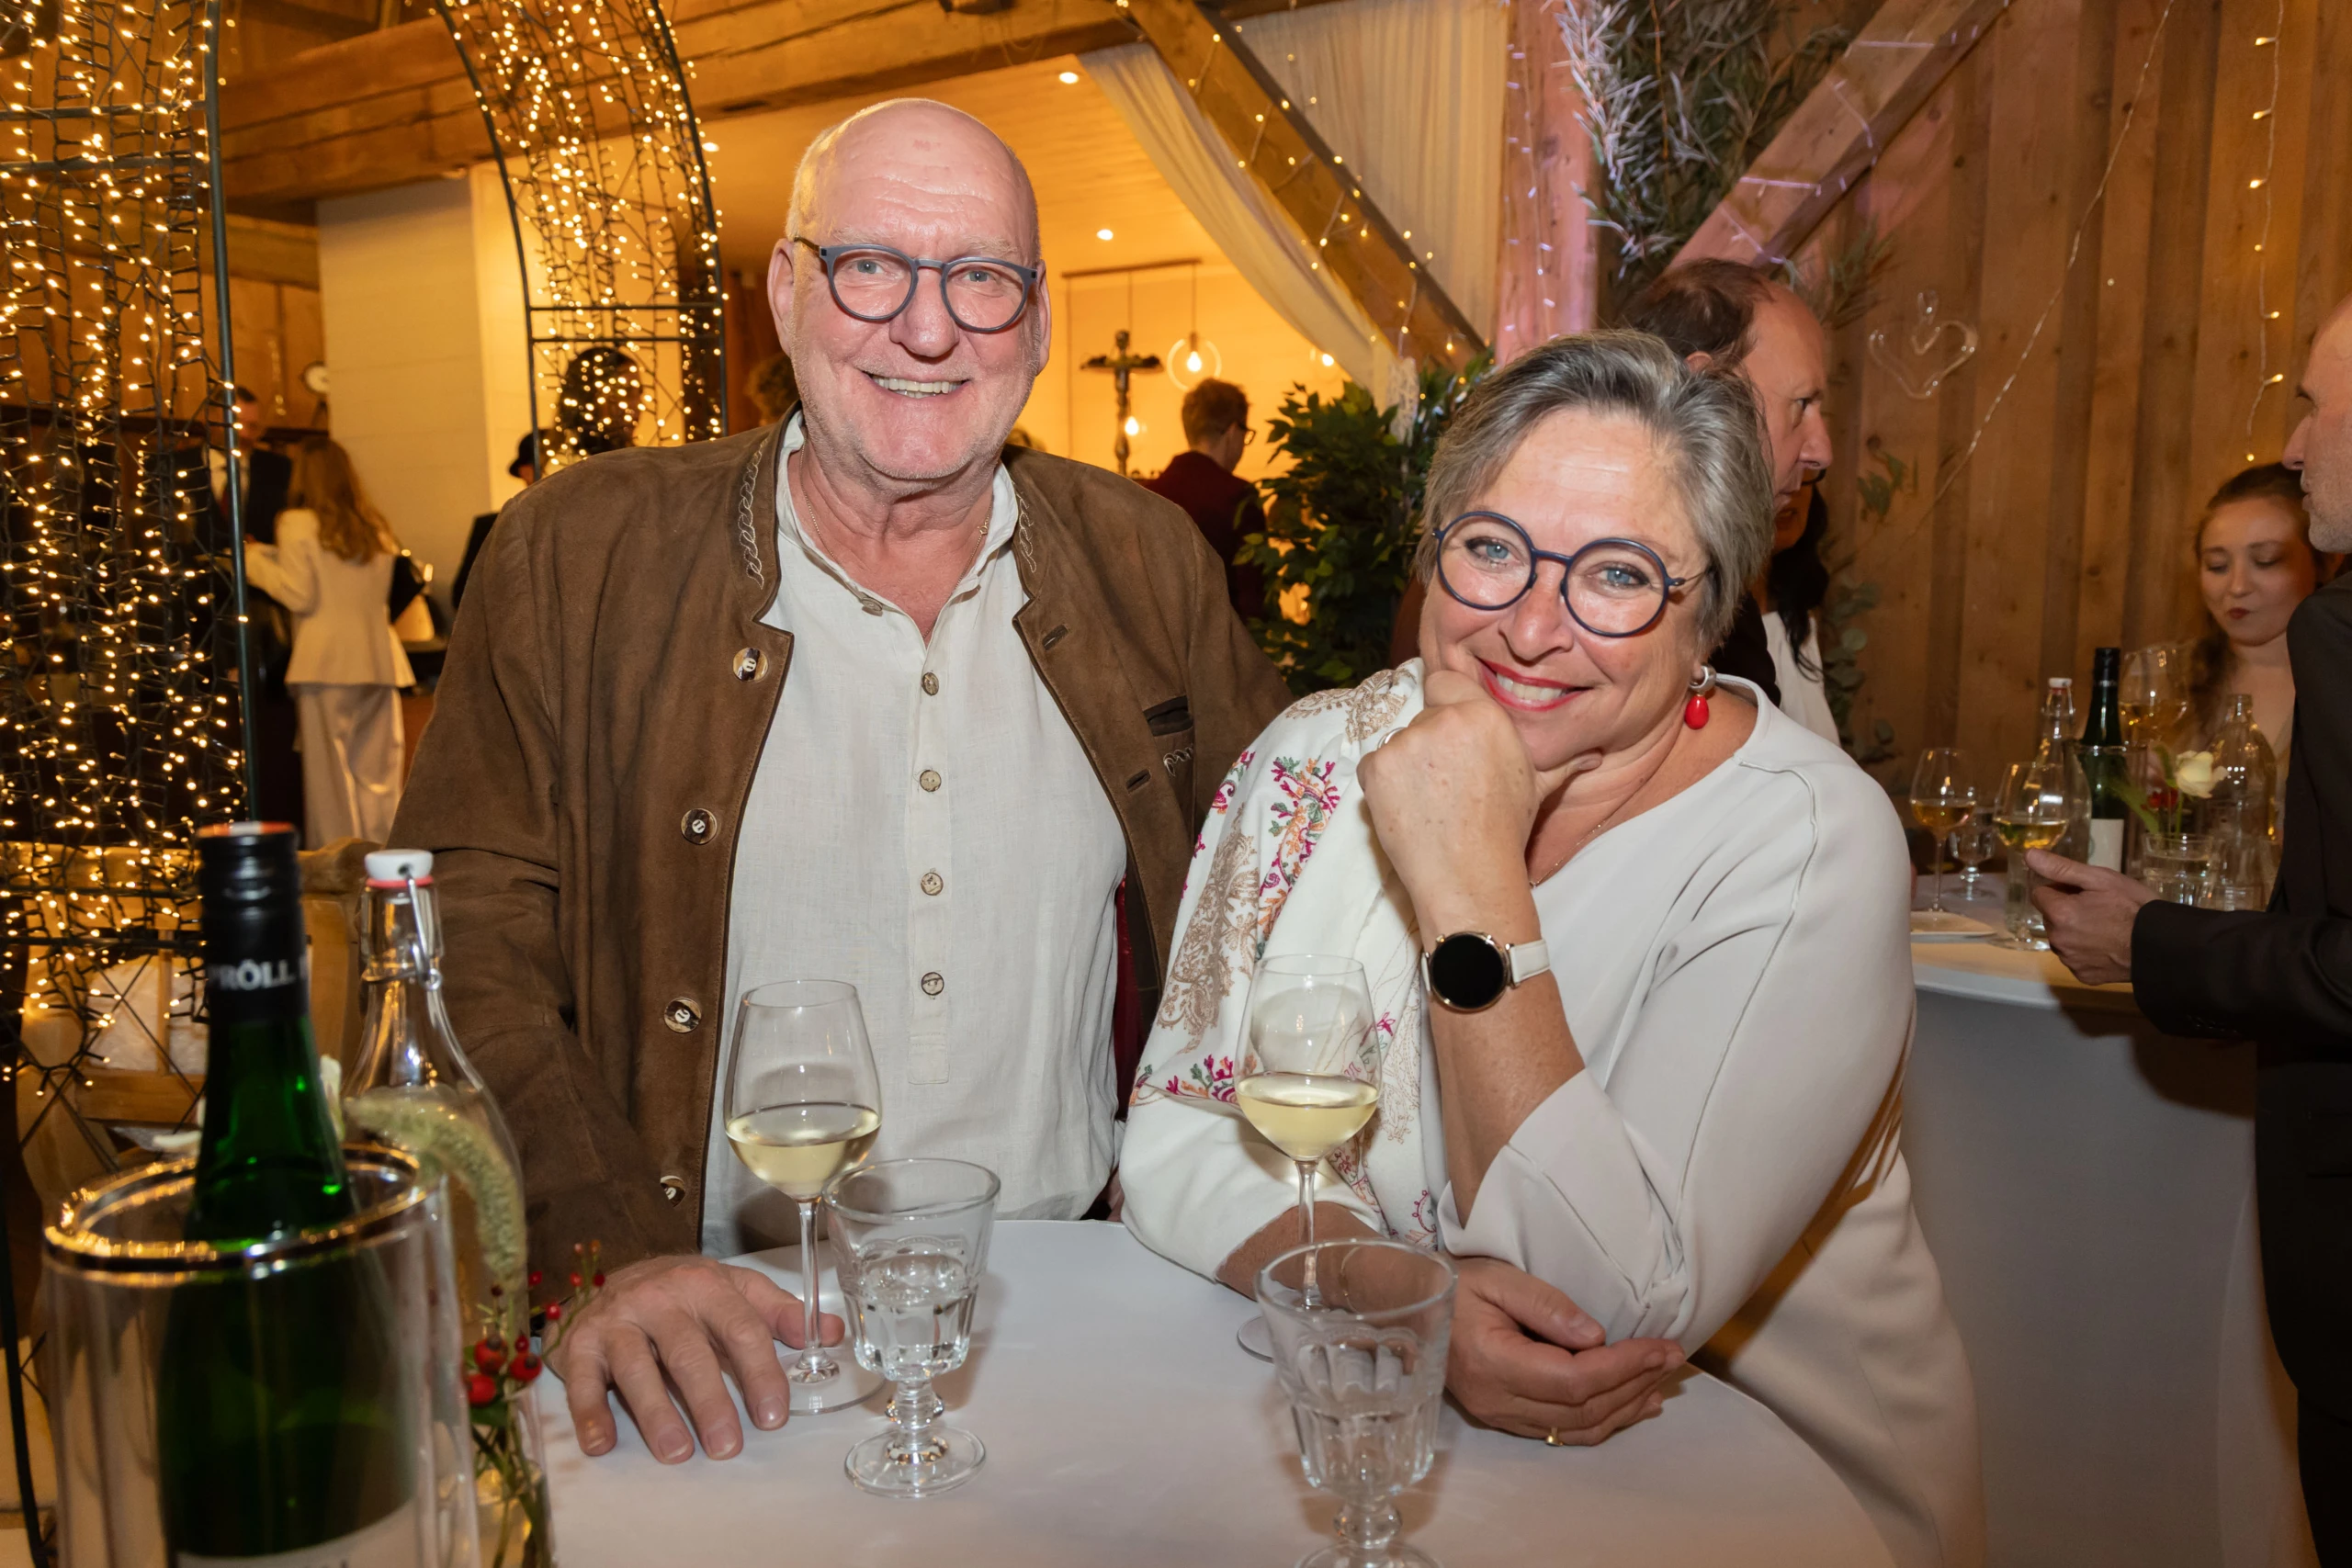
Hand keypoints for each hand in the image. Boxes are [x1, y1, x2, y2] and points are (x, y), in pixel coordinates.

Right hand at [547, 1253, 842, 1462]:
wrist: (613, 1275)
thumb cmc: (684, 1292)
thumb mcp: (735, 1291)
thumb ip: (781, 1314)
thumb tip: (833, 1333)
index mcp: (707, 1287)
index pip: (741, 1330)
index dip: (760, 1373)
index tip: (773, 1416)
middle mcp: (661, 1300)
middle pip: (689, 1354)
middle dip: (710, 1402)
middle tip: (728, 1446)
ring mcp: (618, 1321)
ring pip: (638, 1369)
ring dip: (656, 1414)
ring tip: (677, 1452)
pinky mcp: (581, 1344)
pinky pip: (584, 1381)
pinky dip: (590, 1414)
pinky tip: (603, 1444)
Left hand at [1358, 670, 1576, 931]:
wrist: (1469, 874)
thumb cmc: (1505, 830)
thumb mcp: (1538, 788)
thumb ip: (1562, 763)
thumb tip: (1594, 756)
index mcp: (1481, 714)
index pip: (1445, 680)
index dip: (1445, 704)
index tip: (1450, 733)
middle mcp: (1441, 720)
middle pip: (1423, 717)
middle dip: (1431, 744)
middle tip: (1447, 782)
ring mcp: (1404, 744)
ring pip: (1398, 742)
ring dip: (1407, 765)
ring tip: (1430, 801)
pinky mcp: (1376, 769)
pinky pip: (1373, 766)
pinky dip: (1384, 784)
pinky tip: (1409, 809)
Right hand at [1444, 1255, 1682, 1443]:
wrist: (1410, 1309)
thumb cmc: (1454, 1285)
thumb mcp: (1497, 1278)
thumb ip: (1545, 1304)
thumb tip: (1597, 1335)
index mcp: (1494, 1363)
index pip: (1574, 1378)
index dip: (1624, 1366)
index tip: (1662, 1347)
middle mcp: (1498, 1400)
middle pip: (1582, 1408)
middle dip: (1635, 1384)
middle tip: (1673, 1358)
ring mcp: (1500, 1415)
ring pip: (1577, 1427)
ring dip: (1625, 1407)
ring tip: (1662, 1382)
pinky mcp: (1505, 1419)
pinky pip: (1563, 1431)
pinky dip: (1603, 1420)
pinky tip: (1632, 1405)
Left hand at [2026, 849, 2153, 985]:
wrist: (2162, 945)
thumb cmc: (2134, 906)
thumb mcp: (2101, 879)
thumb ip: (2061, 867)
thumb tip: (2029, 855)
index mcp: (2059, 914)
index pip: (2040, 894)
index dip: (2061, 888)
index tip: (2084, 891)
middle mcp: (2058, 941)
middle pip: (2050, 917)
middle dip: (2066, 910)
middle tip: (2099, 908)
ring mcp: (2070, 961)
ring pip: (2061, 939)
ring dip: (2074, 931)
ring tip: (2105, 927)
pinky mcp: (2084, 976)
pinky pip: (2075, 959)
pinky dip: (2086, 952)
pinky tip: (2107, 946)